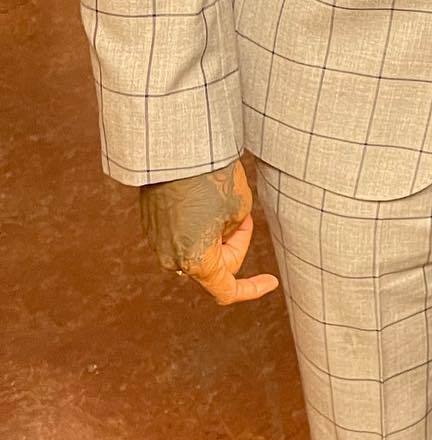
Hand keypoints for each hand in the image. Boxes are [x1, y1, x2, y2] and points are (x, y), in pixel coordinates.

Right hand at [138, 160, 278, 306]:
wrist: (177, 150)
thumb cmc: (212, 177)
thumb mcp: (241, 209)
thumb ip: (235, 235)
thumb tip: (219, 236)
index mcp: (195, 261)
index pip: (227, 290)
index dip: (253, 288)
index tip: (271, 281)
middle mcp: (172, 258)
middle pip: (215, 265)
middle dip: (234, 244)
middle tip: (244, 215)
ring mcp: (158, 242)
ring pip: (198, 249)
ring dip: (215, 234)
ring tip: (219, 202)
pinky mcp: (152, 225)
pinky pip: (182, 235)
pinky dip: (198, 225)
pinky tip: (202, 198)